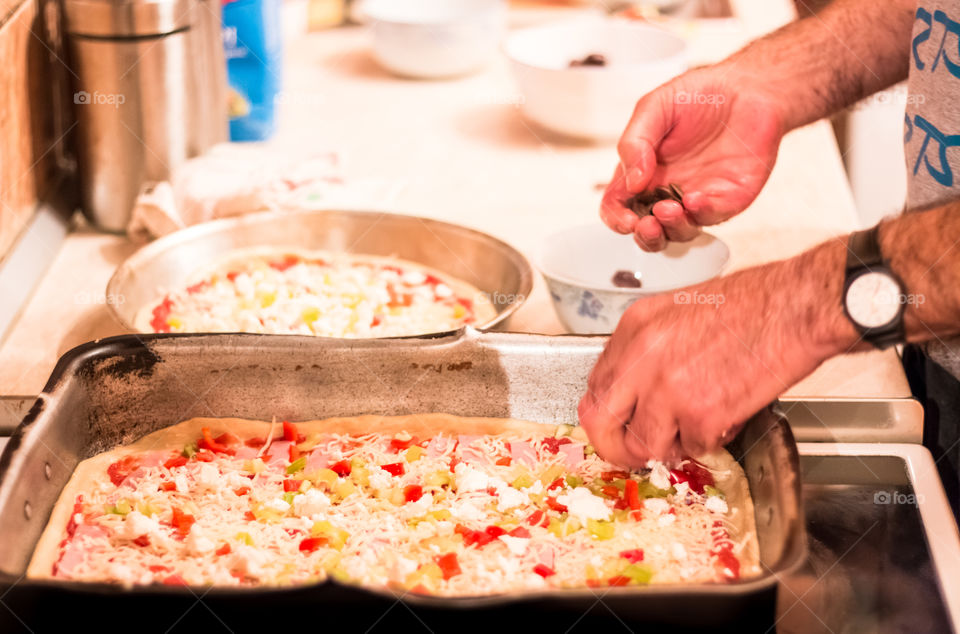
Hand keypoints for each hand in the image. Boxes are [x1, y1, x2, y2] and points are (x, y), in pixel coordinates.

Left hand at [576, 249, 853, 466]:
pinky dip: (710, 440)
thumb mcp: (678, 311)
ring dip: (667, 447)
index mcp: (634, 328)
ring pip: (644, 445)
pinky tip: (727, 414)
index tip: (618, 423)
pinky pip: (693, 448)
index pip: (596, 385)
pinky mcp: (700, 415)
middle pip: (600, 421)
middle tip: (632, 453)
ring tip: (693, 430)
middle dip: (613, 446)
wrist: (795, 307)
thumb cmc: (751, 303)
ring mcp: (667, 389)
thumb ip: (648, 348)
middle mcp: (641, 359)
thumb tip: (635, 387)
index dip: (606, 412)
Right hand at [601, 66, 786, 250]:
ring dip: (671, 228)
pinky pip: (711, 216)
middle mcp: (668, 189)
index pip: (619, 206)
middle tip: (646, 224)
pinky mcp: (727, 197)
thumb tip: (630, 182)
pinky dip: (700, 214)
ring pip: (679, 232)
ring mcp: (697, 196)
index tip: (625, 218)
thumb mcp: (653, 107)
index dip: (617, 218)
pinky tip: (694, 199)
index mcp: (643, 171)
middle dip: (644, 235)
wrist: (747, 85)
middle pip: (648, 230)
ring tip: (668, 209)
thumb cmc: (700, 94)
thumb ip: (634, 142)